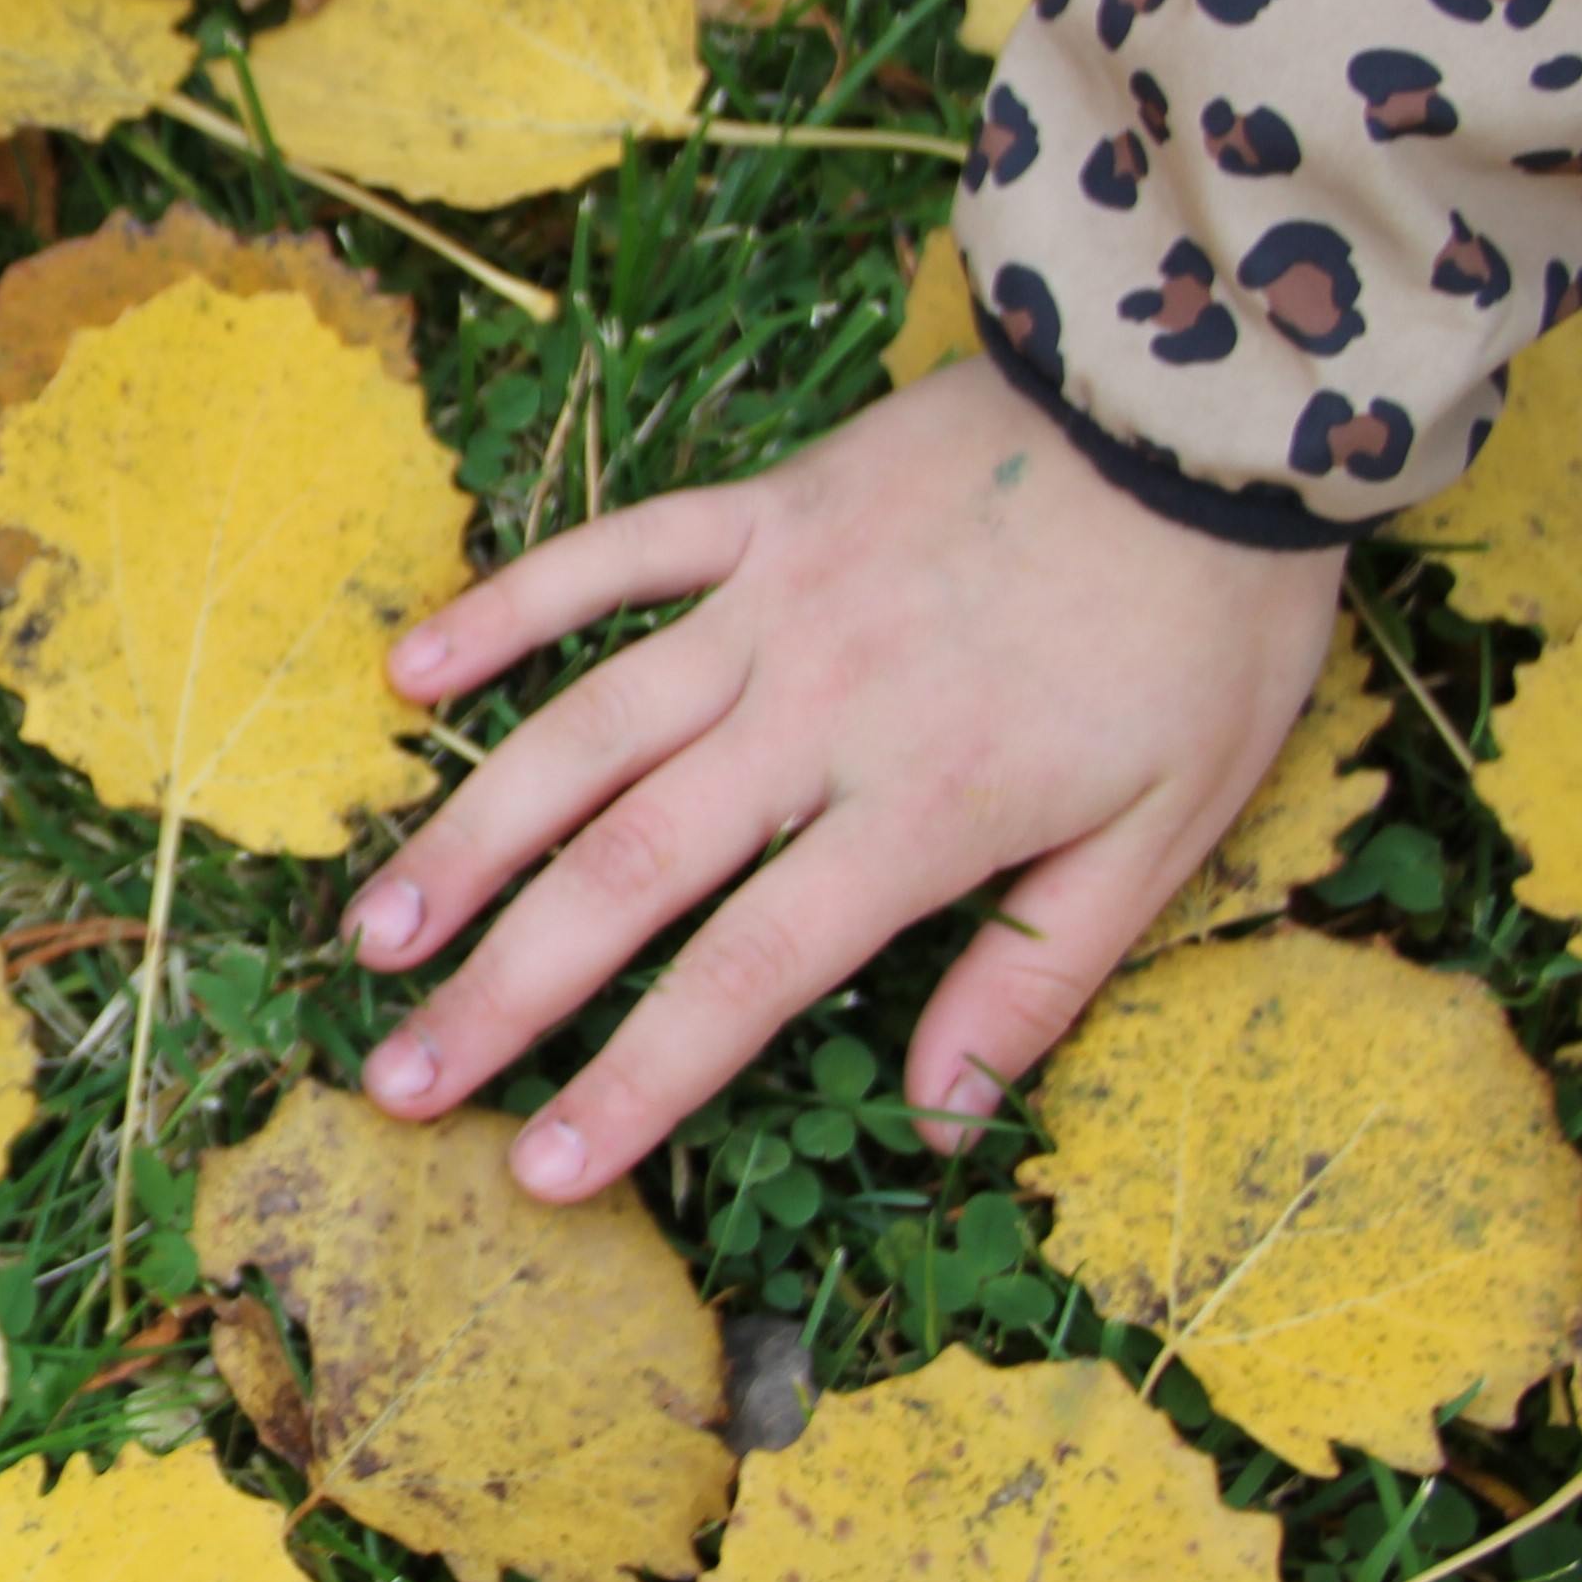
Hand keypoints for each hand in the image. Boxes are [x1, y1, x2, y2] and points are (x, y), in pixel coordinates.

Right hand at [341, 354, 1350, 1199]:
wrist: (1200, 409)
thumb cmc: (1203, 630)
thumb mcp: (1171, 828)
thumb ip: (1037, 975)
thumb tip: (943, 1120)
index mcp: (923, 810)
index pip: (747, 977)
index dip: (638, 1081)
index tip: (543, 1171)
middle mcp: (818, 715)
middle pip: (627, 872)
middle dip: (504, 990)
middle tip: (398, 1080)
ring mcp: (775, 603)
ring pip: (585, 732)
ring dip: (471, 836)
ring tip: (378, 930)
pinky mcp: (763, 510)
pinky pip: (610, 557)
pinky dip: (507, 609)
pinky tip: (409, 673)